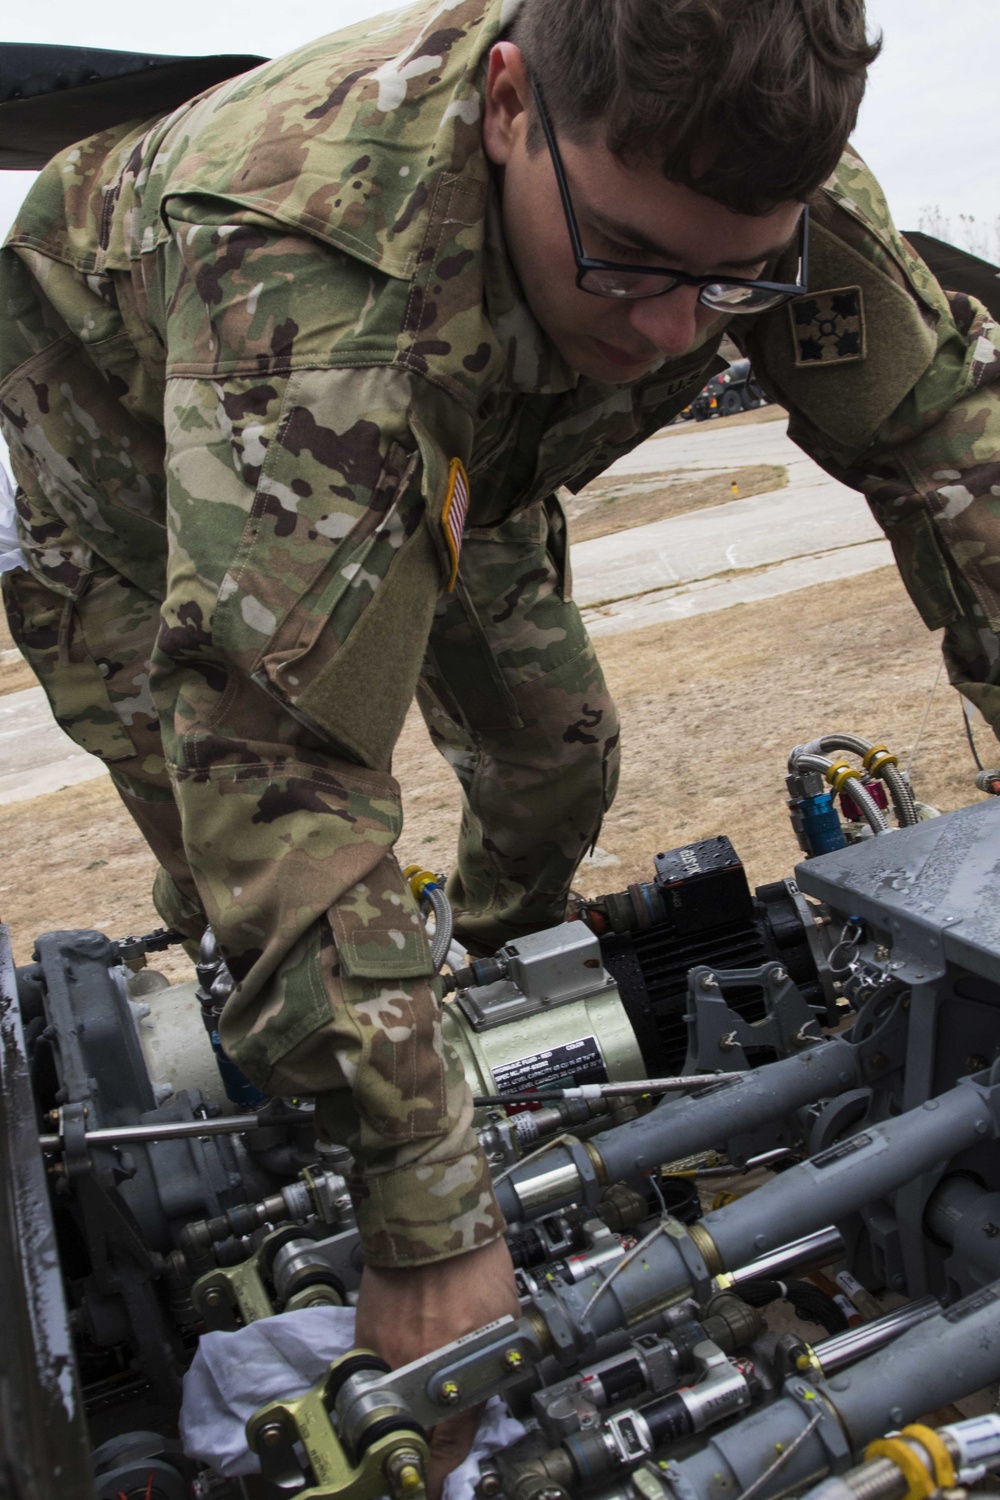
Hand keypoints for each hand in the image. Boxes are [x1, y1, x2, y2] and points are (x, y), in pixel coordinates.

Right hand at [355, 1237, 519, 1499]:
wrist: (436, 1218)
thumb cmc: (475, 1262)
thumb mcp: (502, 1325)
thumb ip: (487, 1368)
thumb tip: (477, 1400)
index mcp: (455, 1373)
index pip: (446, 1446)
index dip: (439, 1476)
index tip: (433, 1488)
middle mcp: (414, 1370)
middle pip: (409, 1434)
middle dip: (414, 1452)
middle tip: (419, 1460)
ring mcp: (385, 1352)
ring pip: (386, 1404)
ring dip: (397, 1413)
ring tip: (408, 1411)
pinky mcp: (364, 1333)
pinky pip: (372, 1370)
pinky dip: (383, 1375)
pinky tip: (397, 1364)